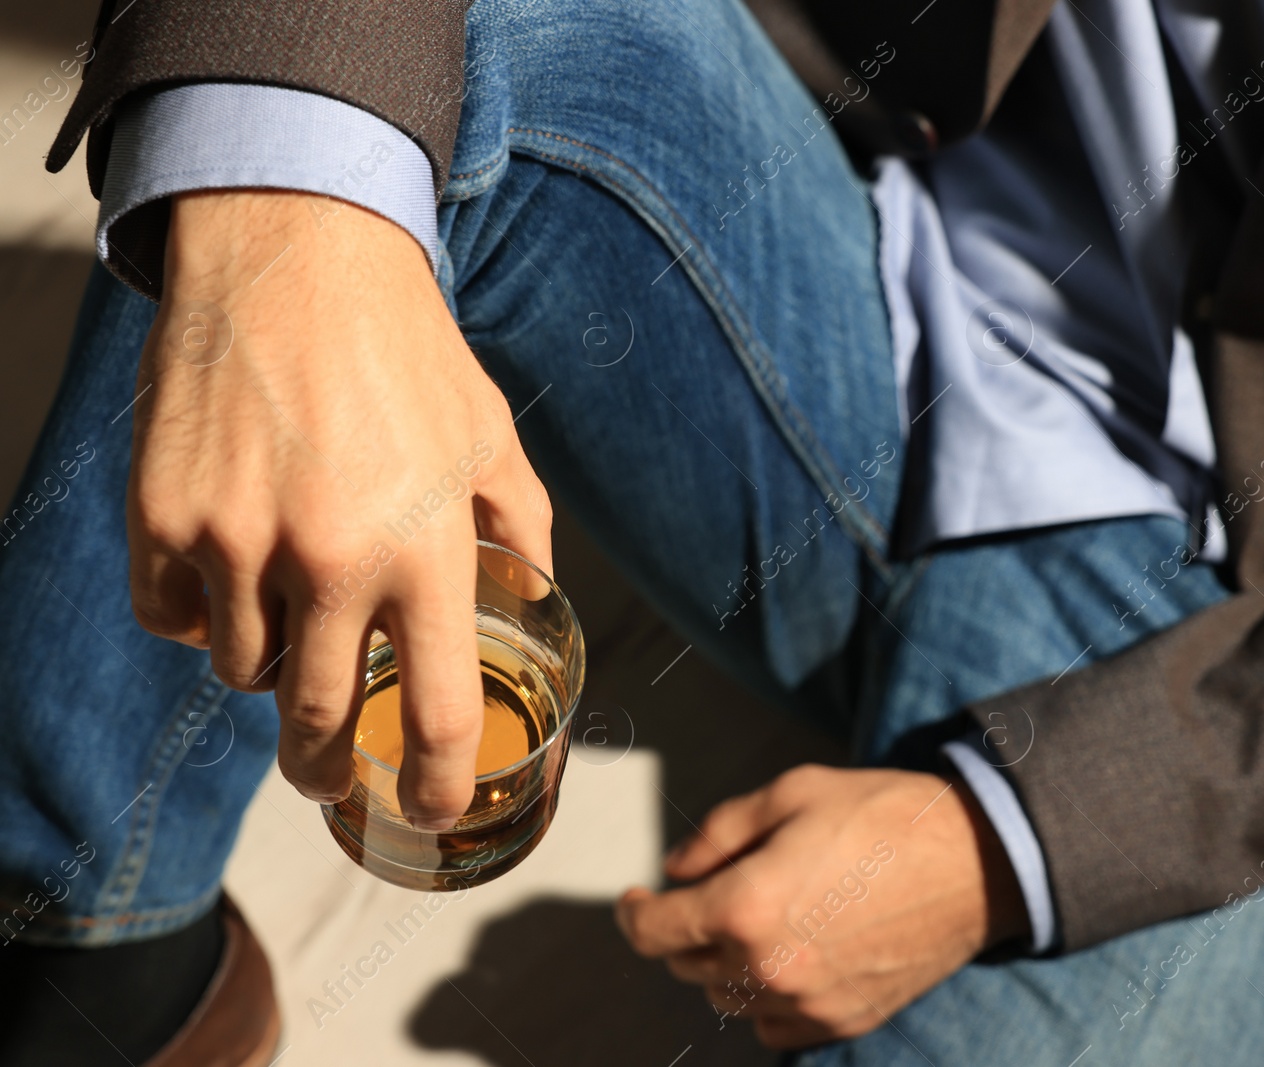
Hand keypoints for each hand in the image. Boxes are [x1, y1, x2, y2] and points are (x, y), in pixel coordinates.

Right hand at [129, 189, 551, 827]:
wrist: (295, 252)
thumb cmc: (405, 350)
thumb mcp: (492, 437)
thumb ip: (524, 530)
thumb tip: (538, 597)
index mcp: (425, 548)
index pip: (437, 714)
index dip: (437, 784)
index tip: (431, 809)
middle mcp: (329, 559)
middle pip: (317, 726)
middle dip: (327, 768)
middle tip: (332, 770)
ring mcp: (236, 541)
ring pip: (239, 671)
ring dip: (268, 664)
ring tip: (291, 611)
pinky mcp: (163, 515)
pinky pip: (170, 616)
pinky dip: (197, 613)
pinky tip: (228, 567)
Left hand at [615, 764, 1027, 1048]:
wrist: (974, 860)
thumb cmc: (882, 814)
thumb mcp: (791, 793)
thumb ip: (720, 832)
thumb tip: (676, 870)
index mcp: (747, 905)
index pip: (654, 932)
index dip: (633, 913)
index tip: (635, 899)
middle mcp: (769, 966)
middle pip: (686, 965)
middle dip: (684, 928)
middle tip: (713, 890)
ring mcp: (808, 1001)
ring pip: (726, 998)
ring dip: (723, 963)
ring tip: (758, 919)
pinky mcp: (843, 1020)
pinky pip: (773, 1026)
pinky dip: (765, 998)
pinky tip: (789, 957)